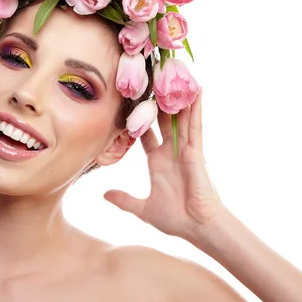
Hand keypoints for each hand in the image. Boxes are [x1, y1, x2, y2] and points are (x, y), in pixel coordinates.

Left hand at [104, 88, 224, 239]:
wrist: (197, 228)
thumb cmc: (176, 219)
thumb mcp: (143, 209)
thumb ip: (124, 200)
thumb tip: (104, 195)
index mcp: (157, 162)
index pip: (145, 133)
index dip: (138, 118)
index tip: (129, 101)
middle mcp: (170, 152)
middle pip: (162, 120)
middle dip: (156, 101)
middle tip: (150, 77)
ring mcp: (184, 150)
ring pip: (179, 117)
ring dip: (176, 97)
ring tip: (172, 73)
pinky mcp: (196, 152)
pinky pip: (195, 126)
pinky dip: (196, 108)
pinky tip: (197, 90)